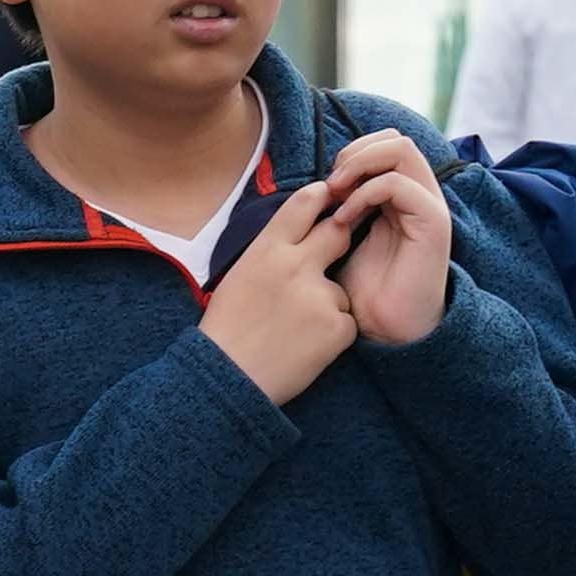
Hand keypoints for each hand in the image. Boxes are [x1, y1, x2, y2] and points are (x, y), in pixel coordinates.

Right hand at [204, 183, 367, 404]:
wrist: (228, 379)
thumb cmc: (228, 328)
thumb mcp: (239, 274)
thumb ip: (271, 251)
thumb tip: (298, 234)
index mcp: (266, 249)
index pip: (304, 203)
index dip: (321, 196)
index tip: (328, 197)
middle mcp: (296, 265)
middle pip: (338, 232)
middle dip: (339, 238)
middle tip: (331, 253)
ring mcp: (320, 296)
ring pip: (340, 290)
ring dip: (328, 305)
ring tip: (296, 330)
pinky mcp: (337, 327)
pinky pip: (346, 322)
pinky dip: (332, 334)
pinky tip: (307, 347)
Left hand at [316, 131, 452, 347]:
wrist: (387, 329)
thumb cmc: (363, 289)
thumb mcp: (344, 237)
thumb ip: (340, 205)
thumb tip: (317, 183)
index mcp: (401, 193)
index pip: (383, 142)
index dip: (352, 151)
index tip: (326, 182)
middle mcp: (420, 193)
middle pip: (395, 138)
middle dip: (356, 152)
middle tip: (332, 182)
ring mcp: (429, 205)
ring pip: (401, 150)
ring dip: (361, 165)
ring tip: (338, 192)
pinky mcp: (432, 222)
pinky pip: (399, 184)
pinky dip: (367, 192)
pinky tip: (346, 217)